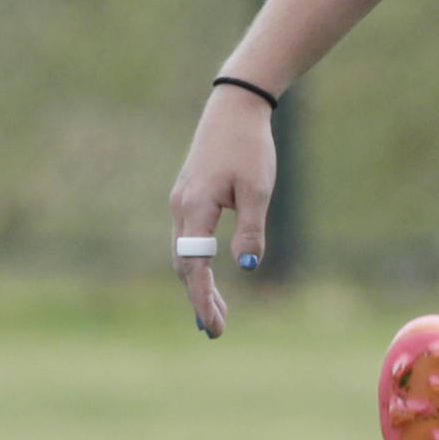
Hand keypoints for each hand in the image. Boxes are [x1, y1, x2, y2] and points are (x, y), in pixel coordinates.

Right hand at [169, 89, 277, 337]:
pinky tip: (208, 276)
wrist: (235, 108)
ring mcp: (181, 202)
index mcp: (194, 208)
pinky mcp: (189, 197)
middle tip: (216, 331)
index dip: (202, 298)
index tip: (212, 325)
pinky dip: (197, 264)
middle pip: (184, 266)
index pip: (194, 266)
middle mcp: (180, 209)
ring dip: (198, 284)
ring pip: (184, 254)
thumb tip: (248, 268)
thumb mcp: (257, 188)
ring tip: (215, 314)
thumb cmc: (249, 146)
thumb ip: (250, 228)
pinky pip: (188, 240)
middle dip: (199, 299)